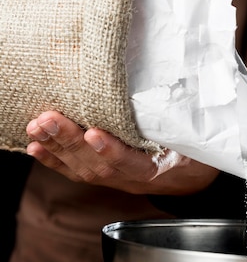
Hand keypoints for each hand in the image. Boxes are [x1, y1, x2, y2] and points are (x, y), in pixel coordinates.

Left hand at [26, 111, 218, 194]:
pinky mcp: (104, 176)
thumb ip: (179, 117)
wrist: (188, 176)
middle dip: (70, 142)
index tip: (93, 134)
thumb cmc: (192, 148)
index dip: (113, 151)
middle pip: (99, 166)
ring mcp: (117, 180)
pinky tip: (35, 146)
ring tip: (37, 127)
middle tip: (47, 120)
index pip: (134, 163)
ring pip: (83, 169)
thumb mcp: (195, 133)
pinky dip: (53, 160)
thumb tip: (175, 81)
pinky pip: (76, 172)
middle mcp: (135, 178)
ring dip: (57, 147)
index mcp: (161, 167)